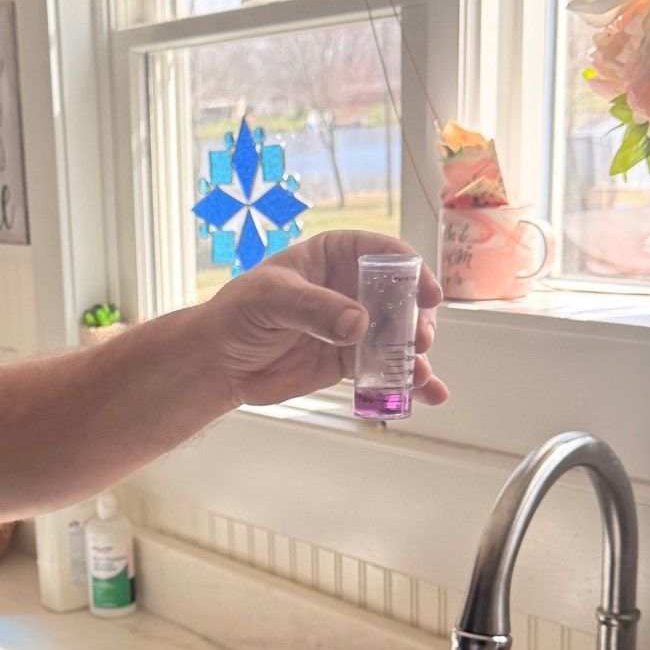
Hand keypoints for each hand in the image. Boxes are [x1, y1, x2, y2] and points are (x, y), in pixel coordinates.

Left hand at [206, 231, 446, 409]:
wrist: (219, 362)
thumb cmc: (238, 314)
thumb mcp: (270, 299)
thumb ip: (313, 308)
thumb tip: (359, 324)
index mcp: (336, 255)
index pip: (384, 254)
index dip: (411, 270)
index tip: (427, 294)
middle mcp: (352, 287)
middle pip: (402, 297)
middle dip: (418, 319)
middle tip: (420, 341)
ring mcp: (355, 325)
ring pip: (399, 336)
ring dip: (416, 355)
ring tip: (421, 376)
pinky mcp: (349, 360)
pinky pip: (385, 368)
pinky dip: (408, 382)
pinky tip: (430, 394)